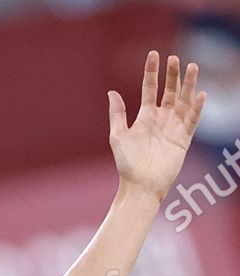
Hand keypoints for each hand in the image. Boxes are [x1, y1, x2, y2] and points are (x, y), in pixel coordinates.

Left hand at [108, 51, 205, 201]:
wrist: (140, 186)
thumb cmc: (127, 164)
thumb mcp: (118, 136)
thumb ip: (117, 114)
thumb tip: (111, 92)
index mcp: (145, 116)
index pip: (150, 88)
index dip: (152, 72)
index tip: (154, 54)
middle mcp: (161, 119)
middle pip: (170, 91)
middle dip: (172, 75)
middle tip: (174, 58)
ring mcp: (173, 128)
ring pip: (184, 101)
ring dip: (189, 85)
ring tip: (193, 67)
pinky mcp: (183, 139)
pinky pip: (192, 120)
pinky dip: (197, 108)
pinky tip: (200, 94)